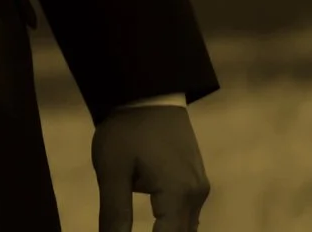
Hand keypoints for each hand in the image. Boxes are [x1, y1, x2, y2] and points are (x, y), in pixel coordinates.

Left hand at [92, 104, 209, 230]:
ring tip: (137, 228)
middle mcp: (196, 195)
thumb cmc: (126, 129)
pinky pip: (186, 215)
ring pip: (186, 228)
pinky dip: (170, 226)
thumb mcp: (112, 169)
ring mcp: (199, 188)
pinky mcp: (195, 181)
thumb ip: (114, 211)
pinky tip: (154, 227)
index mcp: (178, 193)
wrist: (147, 93)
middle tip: (123, 231)